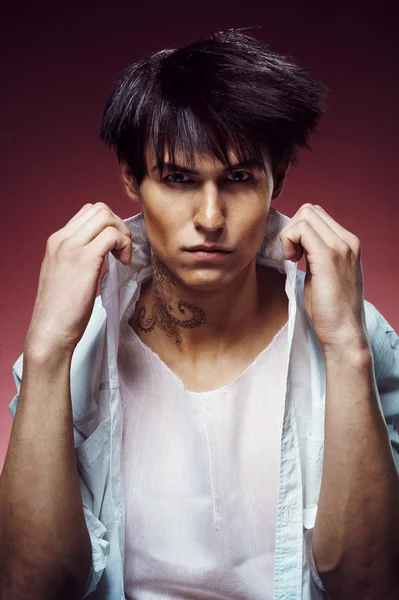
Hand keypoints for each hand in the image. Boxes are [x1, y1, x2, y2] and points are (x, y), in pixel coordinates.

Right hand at [25, 202, 132, 358]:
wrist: (50, 331)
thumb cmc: (61, 311)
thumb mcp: (66, 275)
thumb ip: (79, 258)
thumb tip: (103, 251)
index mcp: (57, 241)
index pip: (87, 213)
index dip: (108, 225)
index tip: (115, 247)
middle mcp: (62, 239)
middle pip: (99, 209)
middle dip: (119, 225)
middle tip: (123, 250)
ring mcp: (71, 247)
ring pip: (106, 217)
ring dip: (123, 234)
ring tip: (123, 257)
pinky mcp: (84, 260)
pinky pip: (112, 236)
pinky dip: (124, 245)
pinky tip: (123, 263)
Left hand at [279, 203, 367, 354]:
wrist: (344, 333)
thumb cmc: (330, 311)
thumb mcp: (324, 274)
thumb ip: (315, 254)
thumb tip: (297, 243)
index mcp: (349, 243)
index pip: (317, 215)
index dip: (298, 230)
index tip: (295, 253)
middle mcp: (348, 241)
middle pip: (309, 210)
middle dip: (292, 230)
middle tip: (291, 255)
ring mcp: (341, 247)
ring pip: (305, 216)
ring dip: (289, 235)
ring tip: (292, 259)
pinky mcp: (329, 257)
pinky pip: (301, 230)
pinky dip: (288, 241)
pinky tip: (291, 261)